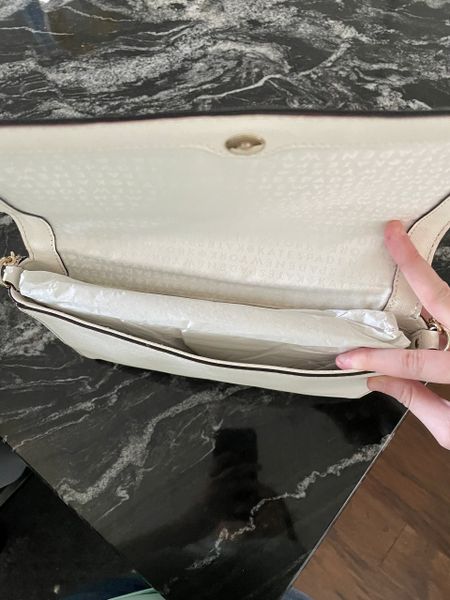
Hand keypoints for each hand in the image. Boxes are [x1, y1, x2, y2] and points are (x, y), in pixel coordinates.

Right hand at [336, 220, 449, 449]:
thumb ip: (417, 400)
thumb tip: (377, 380)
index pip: (413, 361)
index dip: (375, 359)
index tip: (346, 357)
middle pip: (442, 296)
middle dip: (413, 263)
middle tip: (393, 231)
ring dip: (425, 277)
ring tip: (401, 247)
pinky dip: (439, 301)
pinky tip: (420, 291)